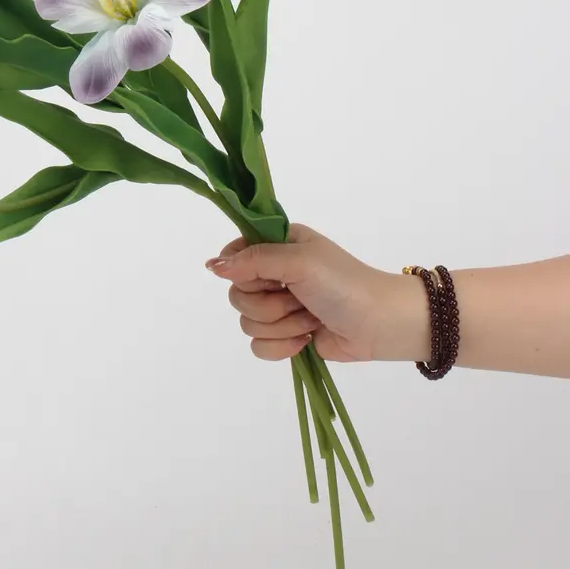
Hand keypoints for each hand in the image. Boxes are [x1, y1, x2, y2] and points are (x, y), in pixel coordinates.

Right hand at [205, 223, 429, 363]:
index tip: (266, 276)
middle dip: (269, 304)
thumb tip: (212, 265)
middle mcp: (274, 274)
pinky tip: (306, 340)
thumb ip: (253, 260)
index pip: (234, 254)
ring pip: (247, 322)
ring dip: (282, 325)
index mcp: (278, 245)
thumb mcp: (299, 261)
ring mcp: (279, 307)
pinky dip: (282, 346)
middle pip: (237, 294)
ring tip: (310, 319)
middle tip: (297, 298)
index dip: (242, 270)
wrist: (380, 324)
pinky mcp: (286, 336)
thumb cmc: (344, 284)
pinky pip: (258, 346)